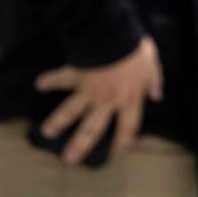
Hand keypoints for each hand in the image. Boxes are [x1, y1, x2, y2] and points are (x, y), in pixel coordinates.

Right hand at [34, 36, 162, 163]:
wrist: (115, 36)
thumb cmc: (136, 50)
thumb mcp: (152, 65)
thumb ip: (154, 81)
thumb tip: (157, 95)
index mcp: (129, 98)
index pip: (128, 126)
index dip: (123, 141)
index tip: (115, 154)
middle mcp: (107, 100)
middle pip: (93, 128)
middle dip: (81, 145)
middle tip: (69, 160)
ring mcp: (89, 91)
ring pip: (71, 111)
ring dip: (58, 122)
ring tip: (46, 133)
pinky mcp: (76, 76)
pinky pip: (61, 79)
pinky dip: (50, 80)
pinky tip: (40, 83)